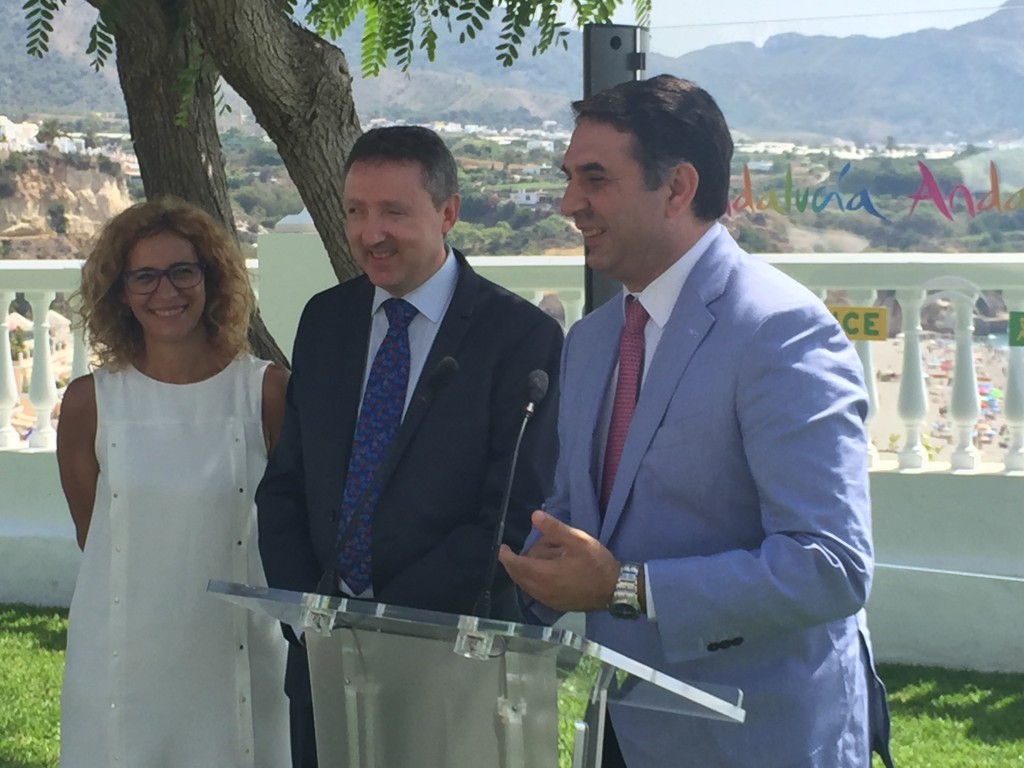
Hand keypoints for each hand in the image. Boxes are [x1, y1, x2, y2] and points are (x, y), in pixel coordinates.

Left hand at [498, 510, 619, 611]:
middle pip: (519, 577)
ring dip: (524, 574)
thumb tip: (535, 516)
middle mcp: (542, 591)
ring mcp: (549, 600)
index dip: (506, 557)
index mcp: (544, 575)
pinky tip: (543, 573)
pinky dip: (533, 583)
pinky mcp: (557, 605)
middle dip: (514, 564)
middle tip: (514, 552)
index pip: (517, 566)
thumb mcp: (577, 540)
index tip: (502, 548)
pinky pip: (536, 593)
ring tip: (534, 559)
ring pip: (527, 587)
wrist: (615, 589)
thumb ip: (554, 528)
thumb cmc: (596, 563)